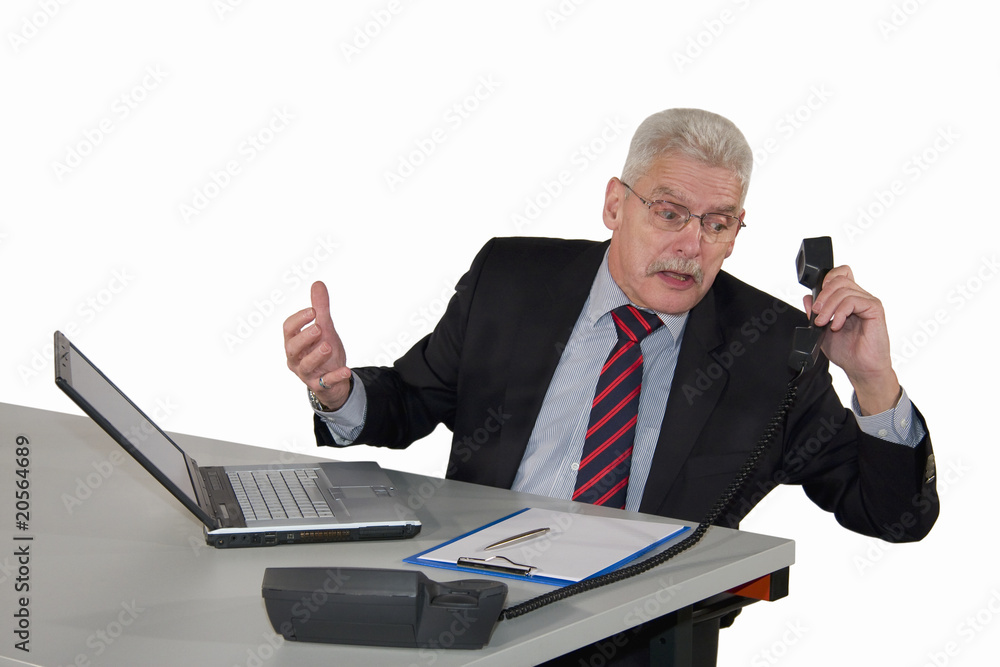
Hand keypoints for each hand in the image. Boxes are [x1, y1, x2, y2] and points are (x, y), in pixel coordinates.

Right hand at [283, 281, 351, 410]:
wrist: (334, 379)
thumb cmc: (323, 352)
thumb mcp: (324, 329)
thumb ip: (320, 309)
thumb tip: (318, 284)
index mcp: (294, 342)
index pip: (288, 329)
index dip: (298, 320)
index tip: (313, 311)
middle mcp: (296, 358)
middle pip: (292, 348)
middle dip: (304, 337)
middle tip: (319, 328)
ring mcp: (307, 373)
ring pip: (306, 366)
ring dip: (316, 356)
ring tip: (328, 346)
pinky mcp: (320, 385)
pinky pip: (326, 382)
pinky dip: (335, 376)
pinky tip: (346, 370)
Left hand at [804, 266, 900, 414]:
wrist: (861, 368)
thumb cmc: (847, 352)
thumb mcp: (822, 330)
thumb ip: (815, 313)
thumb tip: (807, 297)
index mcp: (848, 300)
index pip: (840, 274)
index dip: (826, 280)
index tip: (817, 301)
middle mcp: (859, 298)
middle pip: (839, 279)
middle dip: (822, 296)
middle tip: (817, 315)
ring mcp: (868, 302)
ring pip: (844, 289)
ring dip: (828, 307)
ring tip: (824, 323)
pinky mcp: (875, 309)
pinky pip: (854, 300)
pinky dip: (840, 312)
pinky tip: (837, 326)